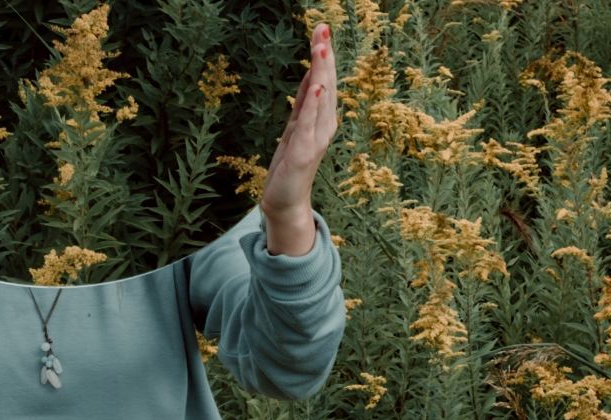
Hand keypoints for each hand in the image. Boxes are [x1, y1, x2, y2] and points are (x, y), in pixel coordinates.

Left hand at [259, 23, 337, 255]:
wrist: (285, 201)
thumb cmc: (291, 165)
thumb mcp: (295, 127)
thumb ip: (303, 103)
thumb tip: (311, 76)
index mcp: (321, 118)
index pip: (322, 80)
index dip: (322, 56)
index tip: (321, 29)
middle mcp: (324, 126)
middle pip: (325, 84)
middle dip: (324, 57)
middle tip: (323, 29)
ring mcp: (315, 140)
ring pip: (319, 100)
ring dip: (320, 73)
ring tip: (321, 49)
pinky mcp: (303, 154)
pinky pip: (307, 125)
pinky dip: (312, 106)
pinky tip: (315, 89)